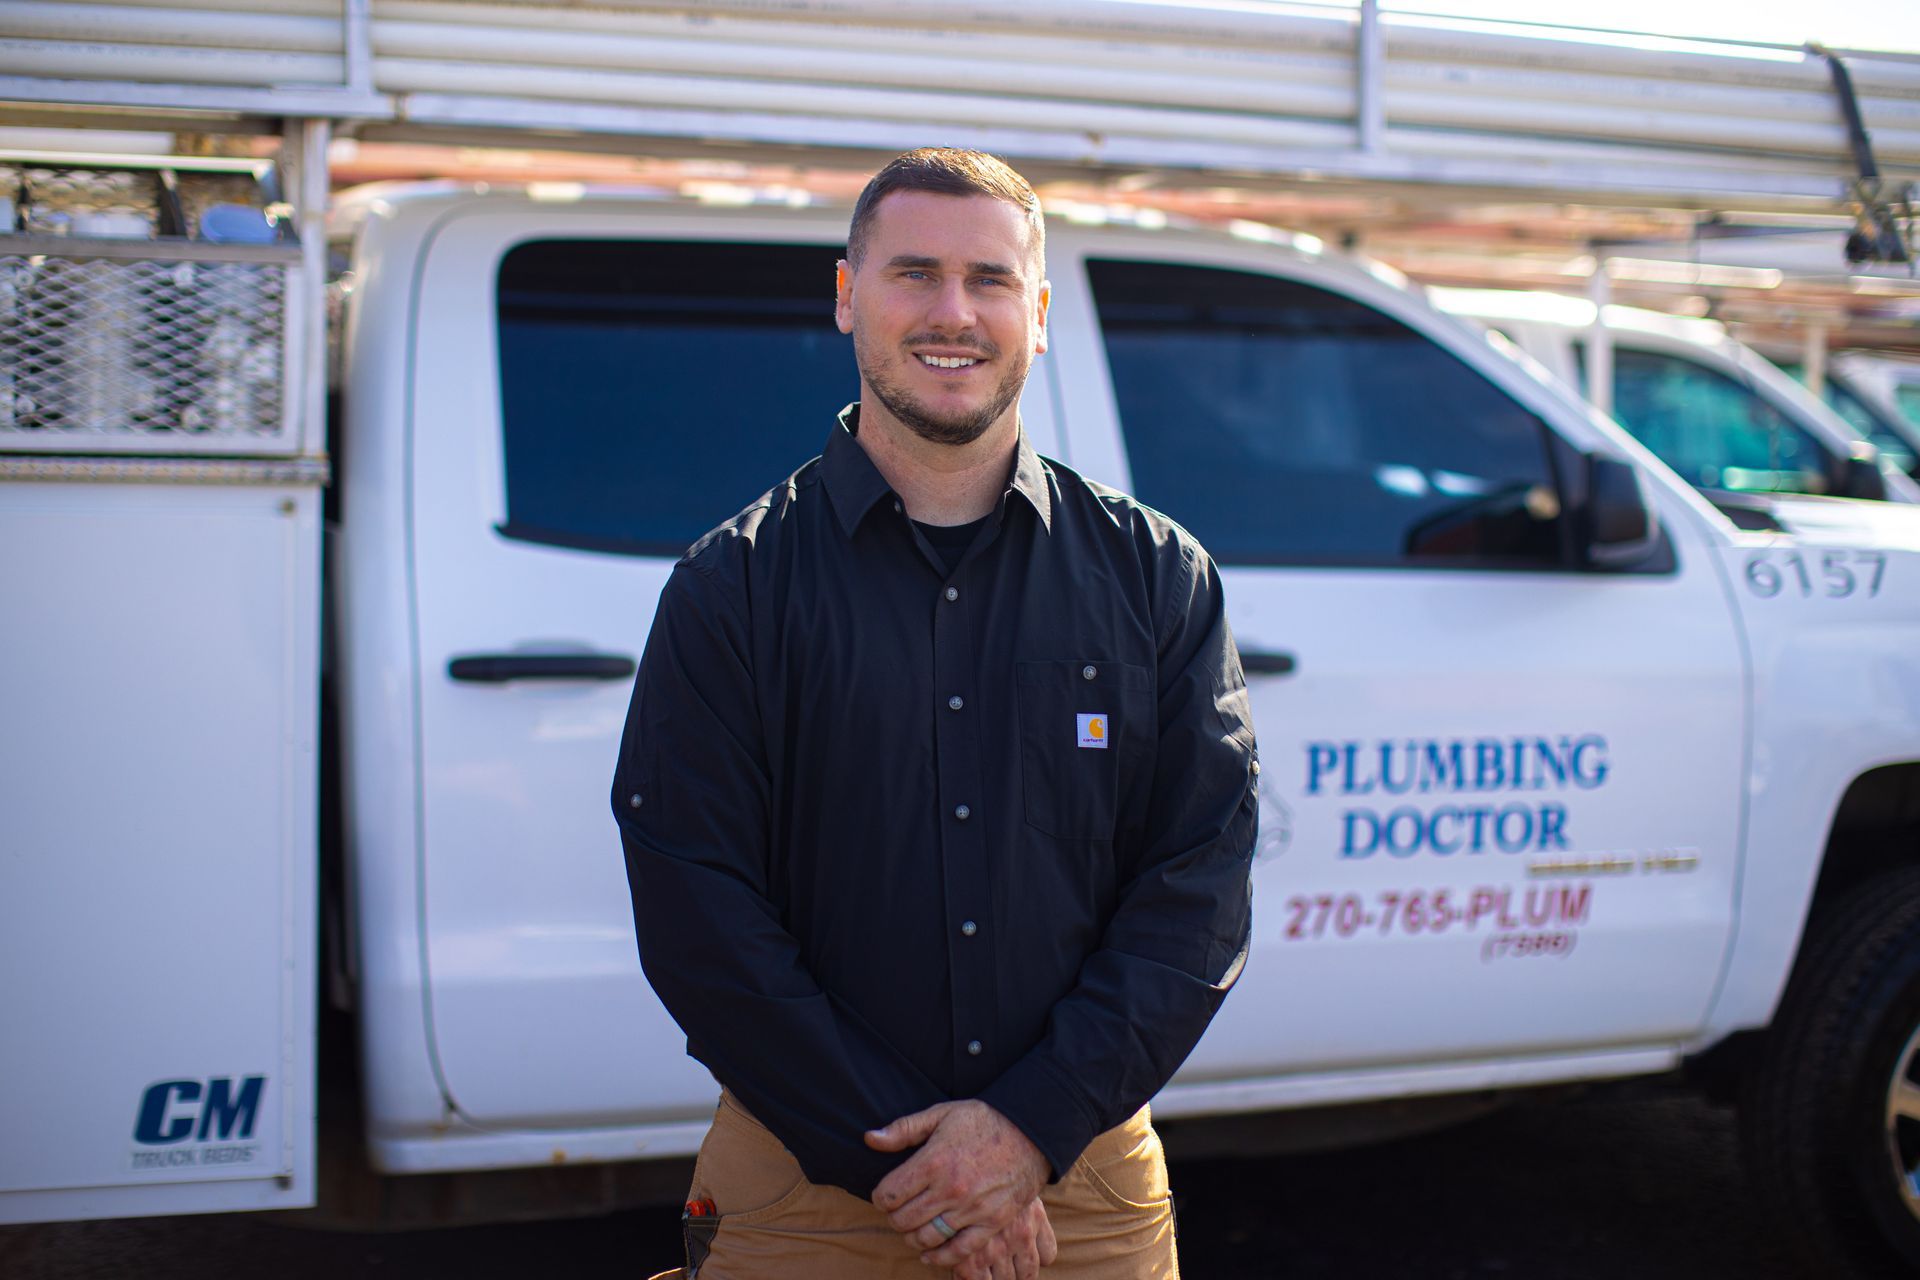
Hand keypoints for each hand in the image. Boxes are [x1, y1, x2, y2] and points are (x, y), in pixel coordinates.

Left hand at [865, 1099, 1051, 1268]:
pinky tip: (929, 1253)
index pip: (889, 1194)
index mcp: (934, 1161)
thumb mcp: (941, 1114)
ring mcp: (972, 1209)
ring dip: (912, 1237)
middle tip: (897, 1211)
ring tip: (913, 1228)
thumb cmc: (982, 1120)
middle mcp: (950, 1189)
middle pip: (904, 1219)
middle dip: (894, 1218)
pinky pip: (959, 1251)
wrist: (1030, 1132)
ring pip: (926, 1238)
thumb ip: (903, 1129)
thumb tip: (869, 1139)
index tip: (885, 1194)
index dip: (880, 1197)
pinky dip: (939, 1257)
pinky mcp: (991, 1223)